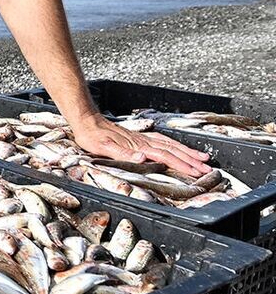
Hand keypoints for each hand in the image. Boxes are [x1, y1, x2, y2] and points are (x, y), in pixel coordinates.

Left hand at [71, 115, 210, 177]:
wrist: (87, 121)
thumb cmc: (93, 136)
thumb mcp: (103, 148)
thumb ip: (123, 153)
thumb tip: (143, 158)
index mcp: (138, 146)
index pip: (165, 156)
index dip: (181, 165)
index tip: (195, 172)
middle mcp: (144, 142)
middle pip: (173, 151)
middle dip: (191, 160)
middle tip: (206, 169)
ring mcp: (143, 139)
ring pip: (171, 145)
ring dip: (187, 152)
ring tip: (202, 158)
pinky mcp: (139, 137)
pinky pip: (163, 141)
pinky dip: (175, 145)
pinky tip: (180, 148)